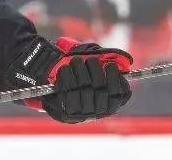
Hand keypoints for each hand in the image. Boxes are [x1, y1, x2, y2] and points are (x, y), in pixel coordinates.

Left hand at [9, 37, 132, 123]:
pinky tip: (65, 69)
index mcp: (109, 101)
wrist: (47, 78)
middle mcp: (98, 111)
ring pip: (86, 89)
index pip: (121, 94)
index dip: (117, 80)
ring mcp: (82, 114)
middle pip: (103, 90)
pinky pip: (69, 93)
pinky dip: (67, 78)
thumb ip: (107, 58)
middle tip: (89, 60)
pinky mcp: (66, 113)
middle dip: (96, 71)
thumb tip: (124, 59)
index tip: (110, 66)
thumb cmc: (74, 69)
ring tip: (75, 61)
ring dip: (81, 72)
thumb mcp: (90, 61)